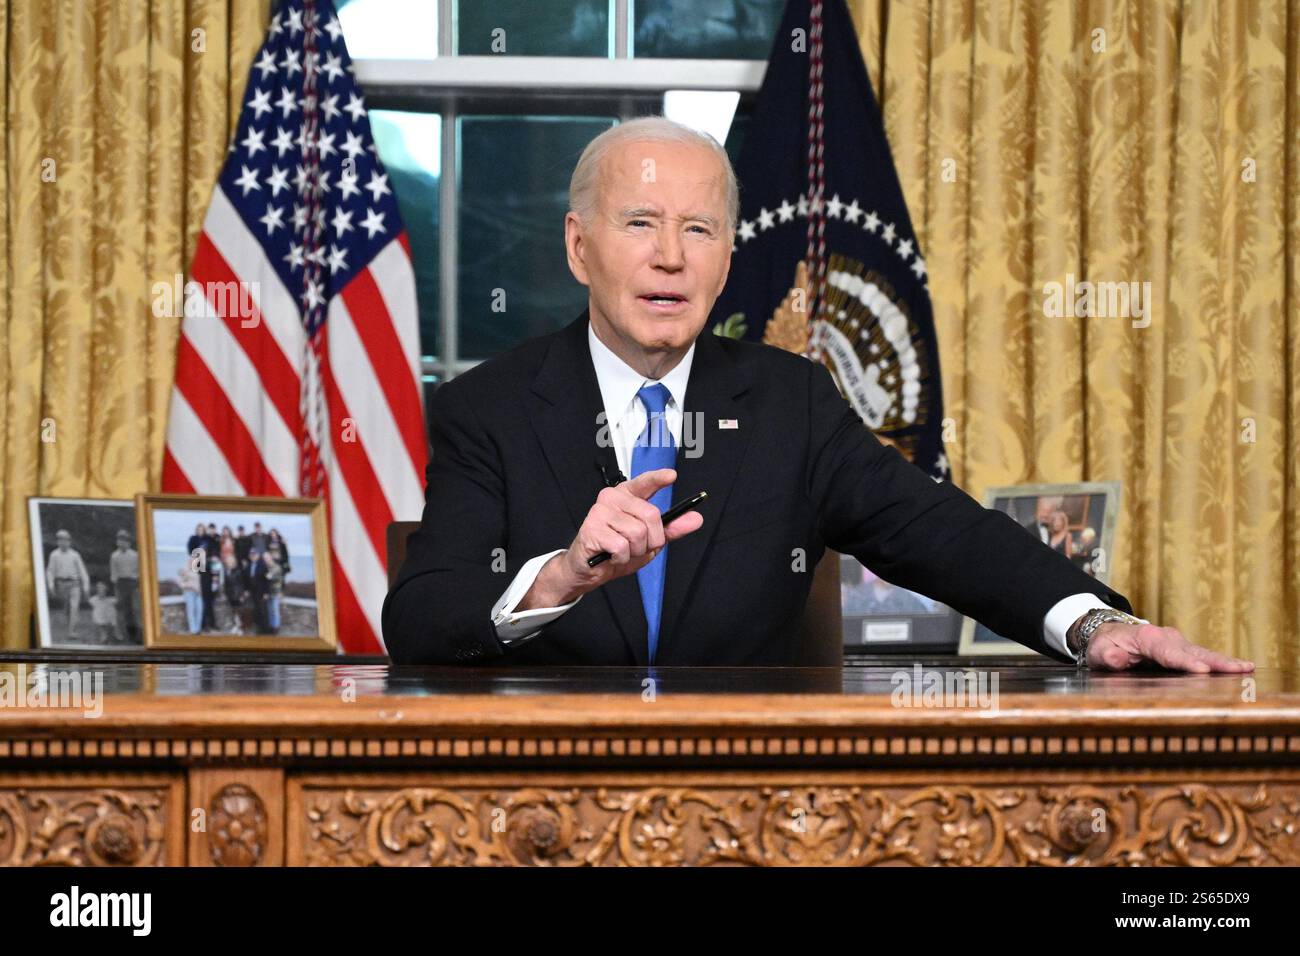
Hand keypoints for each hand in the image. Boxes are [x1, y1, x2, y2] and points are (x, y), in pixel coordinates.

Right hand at [518, 468, 703, 609]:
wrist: (589, 569)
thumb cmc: (617, 550)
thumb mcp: (650, 541)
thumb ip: (671, 529)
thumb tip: (695, 518)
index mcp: (627, 496)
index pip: (644, 482)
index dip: (658, 478)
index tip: (671, 476)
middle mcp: (612, 498)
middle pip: (651, 515)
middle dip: (651, 540)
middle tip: (637, 547)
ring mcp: (600, 511)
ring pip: (637, 533)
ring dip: (635, 551)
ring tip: (621, 551)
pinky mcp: (592, 528)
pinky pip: (622, 546)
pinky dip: (622, 558)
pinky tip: (611, 555)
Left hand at [1083, 621, 1254, 672]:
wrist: (1108, 634)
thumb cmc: (1104, 645)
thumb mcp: (1098, 652)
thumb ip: (1107, 656)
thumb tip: (1117, 658)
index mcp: (1147, 638)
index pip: (1168, 653)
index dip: (1185, 662)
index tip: (1202, 670)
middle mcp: (1166, 637)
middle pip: (1193, 651)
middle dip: (1216, 661)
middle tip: (1240, 669)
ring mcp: (1177, 642)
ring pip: (1203, 652)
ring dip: (1225, 661)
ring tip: (1247, 668)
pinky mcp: (1183, 649)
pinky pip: (1203, 655)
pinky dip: (1221, 661)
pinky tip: (1240, 667)